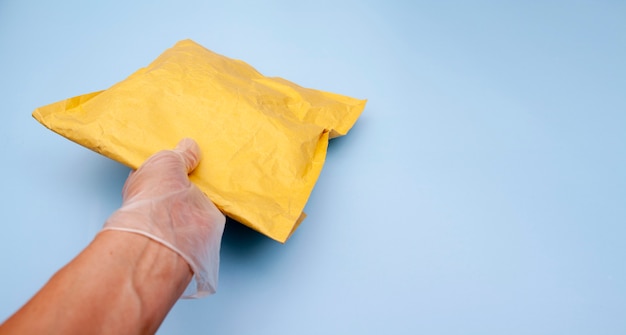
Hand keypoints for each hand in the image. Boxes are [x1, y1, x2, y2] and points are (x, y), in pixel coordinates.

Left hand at [102, 138, 225, 297]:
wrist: (171, 229)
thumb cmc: (156, 192)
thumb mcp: (166, 160)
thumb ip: (181, 153)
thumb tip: (189, 146)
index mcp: (149, 185)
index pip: (162, 169)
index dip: (174, 159)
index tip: (187, 148)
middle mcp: (167, 200)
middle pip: (185, 180)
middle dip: (195, 170)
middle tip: (206, 154)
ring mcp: (187, 211)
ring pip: (203, 191)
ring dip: (211, 182)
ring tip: (222, 162)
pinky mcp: (208, 219)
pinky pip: (220, 201)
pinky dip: (226, 192)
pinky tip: (231, 179)